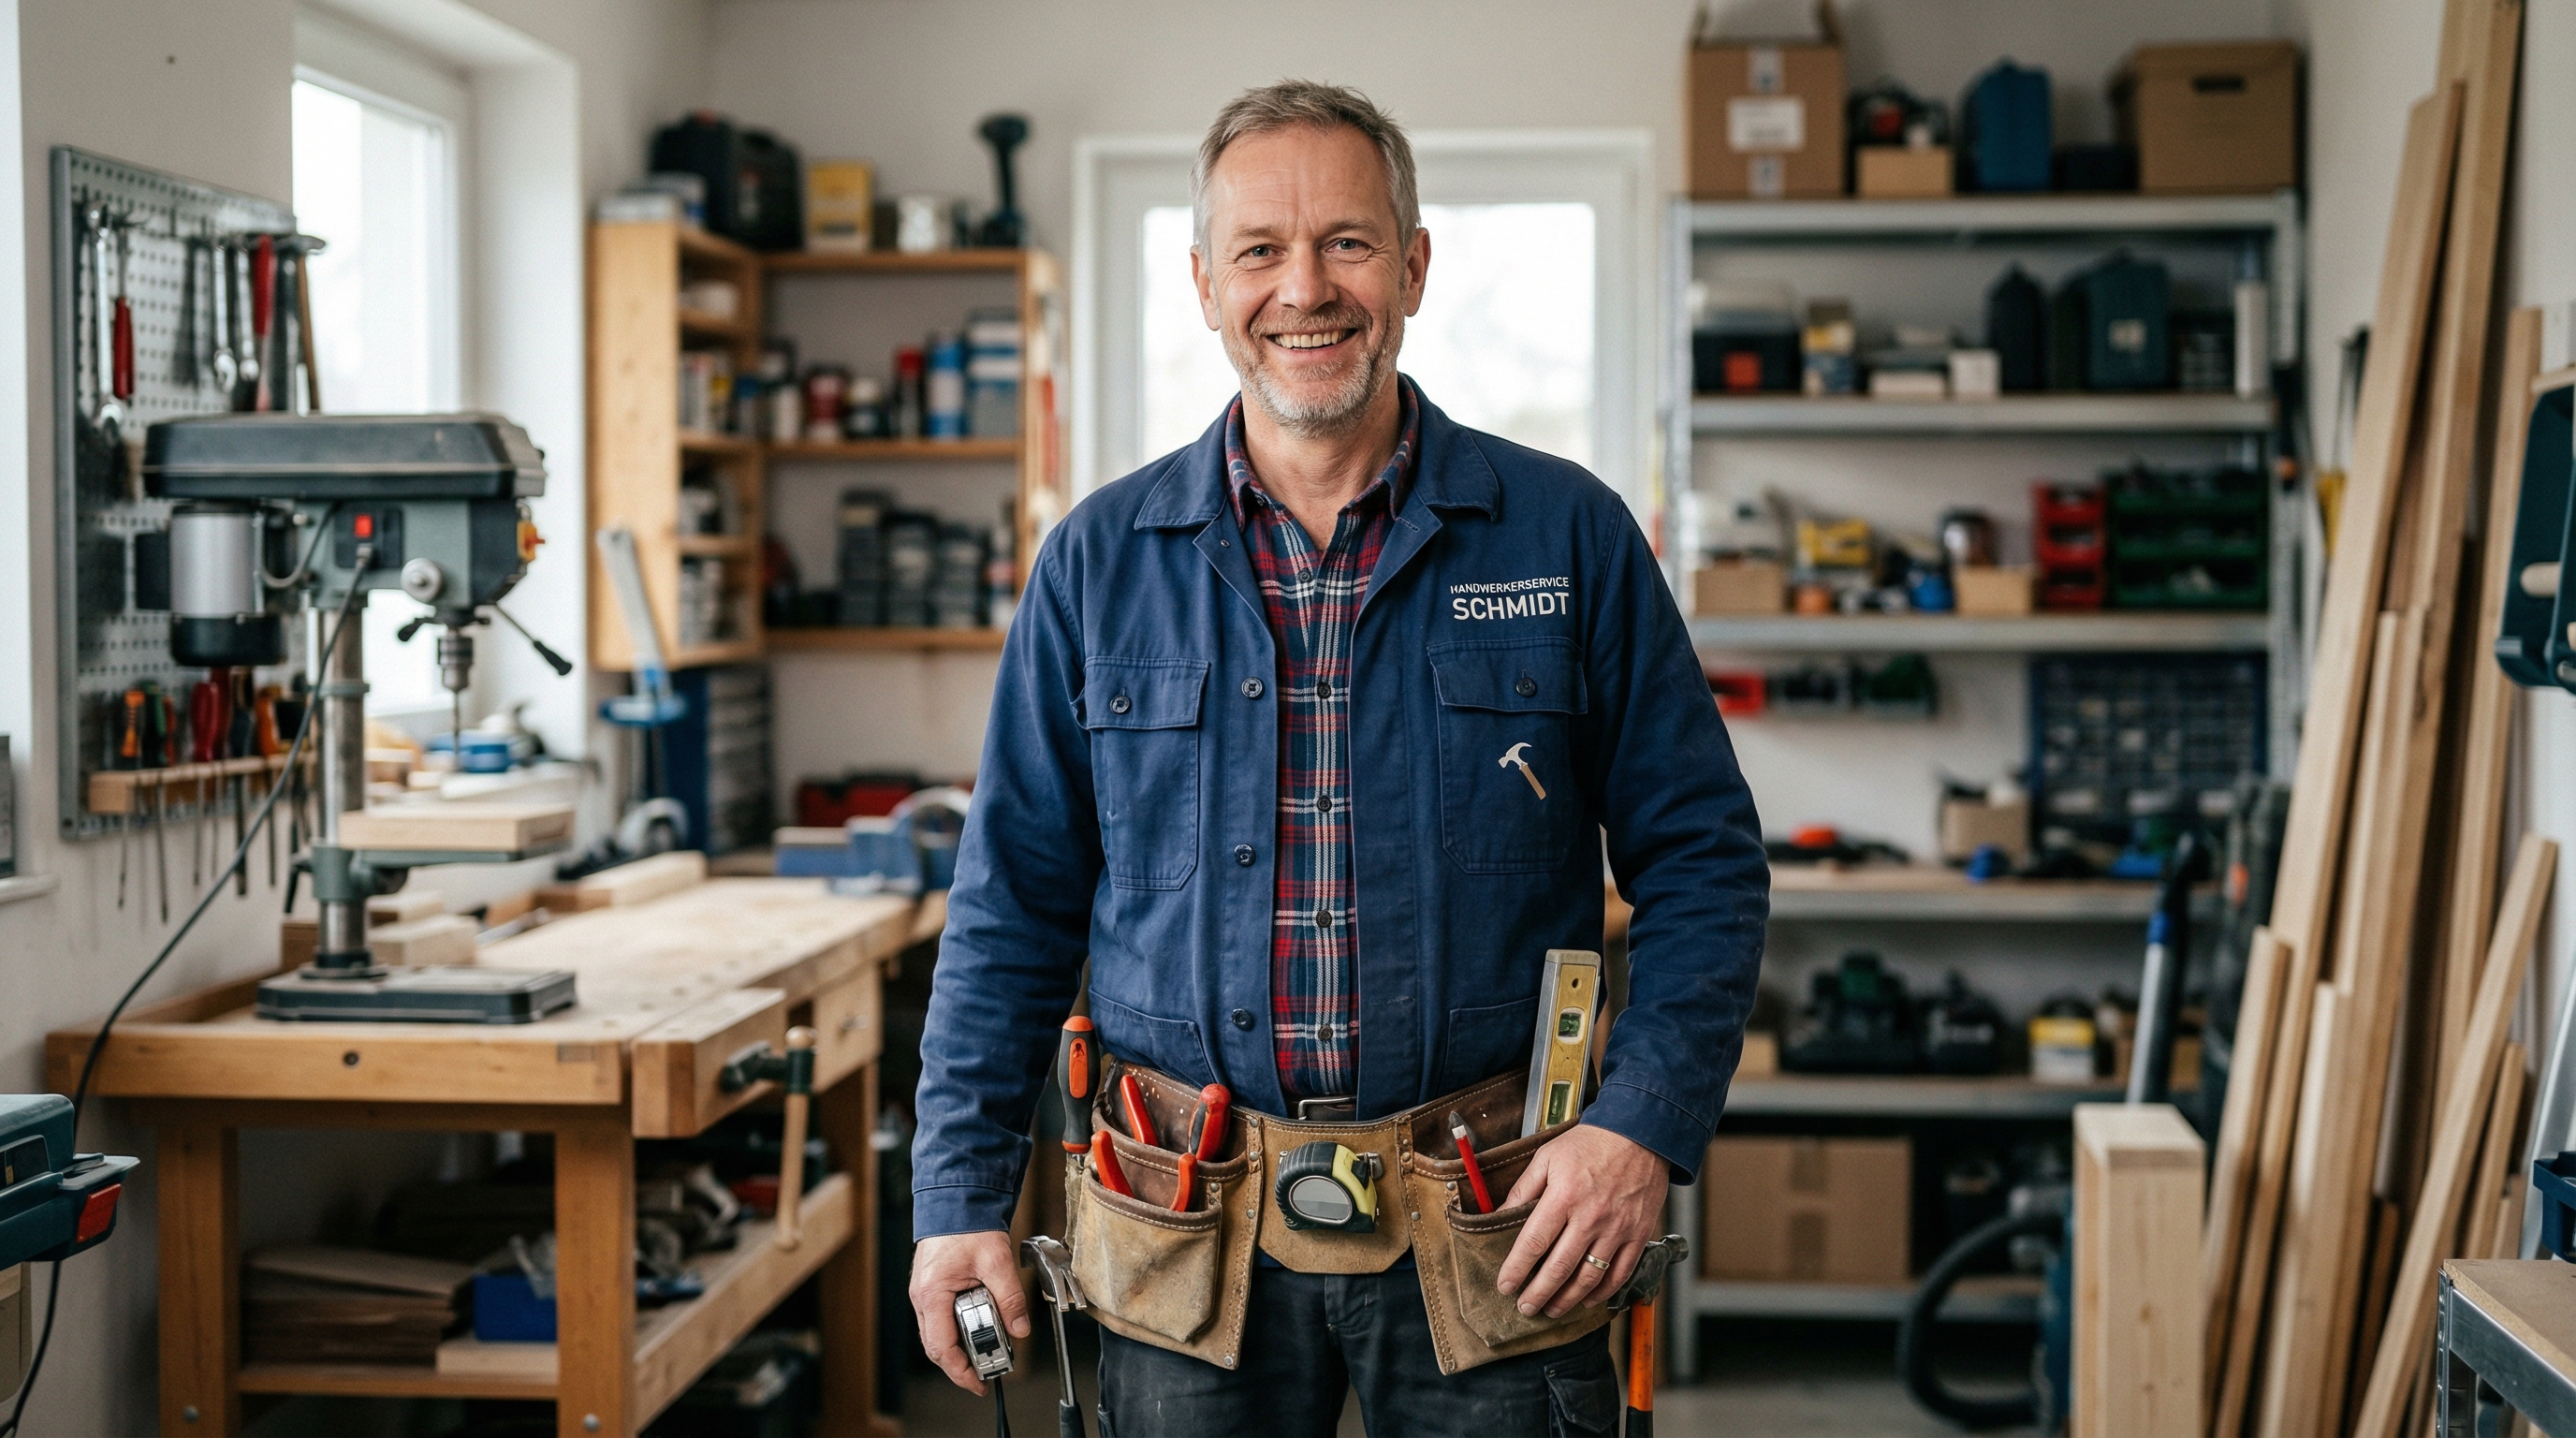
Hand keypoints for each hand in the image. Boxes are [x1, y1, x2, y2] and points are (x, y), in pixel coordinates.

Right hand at [909, 1230, 1030, 1393]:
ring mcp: (925, 1293)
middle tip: (986, 1374)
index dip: (960, 1371)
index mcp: (932, 1294)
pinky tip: (978, 1330)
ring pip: (938, 1334)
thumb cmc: (968, 1226)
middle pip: (937, 1347)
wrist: (957, 1200)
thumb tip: (1020, 1328)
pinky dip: (959, 1330)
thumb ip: (1010, 1298)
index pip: (942, 1347)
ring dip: (961, 1347)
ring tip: (987, 1353)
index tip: (979, 1383)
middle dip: (961, 1365)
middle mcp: (922, 1297)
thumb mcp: (996, 1262)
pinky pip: (941, 1319)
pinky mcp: (932, 1289)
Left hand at [1493, 1124, 1668, 1318]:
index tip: (1505, 1285)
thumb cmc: (1590, 1144)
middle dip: (1538, 1293)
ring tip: (1551, 1309)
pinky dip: (1602, 1293)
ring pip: (1589, 1277)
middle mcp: (1590, 1217)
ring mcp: (1617, 1229)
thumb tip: (1498, 1216)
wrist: (1640, 1133)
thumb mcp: (1547, 1157)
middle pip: (1559, 1268)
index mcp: (1563, 1196)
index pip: (1533, 1243)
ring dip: (1567, 1300)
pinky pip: (1620, 1273)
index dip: (1516, 1269)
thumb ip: (1523, 1189)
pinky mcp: (1638, 1235)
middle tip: (1525, 1308)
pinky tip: (1587, 1300)